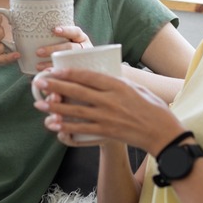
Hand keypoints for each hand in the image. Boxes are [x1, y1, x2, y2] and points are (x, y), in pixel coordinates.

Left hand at [32, 68, 185, 154]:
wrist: (163, 132)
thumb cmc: (153, 107)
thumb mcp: (136, 88)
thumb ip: (117, 82)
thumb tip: (101, 76)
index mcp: (117, 85)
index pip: (88, 76)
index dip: (69, 73)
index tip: (55, 70)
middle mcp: (110, 100)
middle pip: (77, 91)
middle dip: (55, 86)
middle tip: (39, 83)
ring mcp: (107, 117)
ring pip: (75, 110)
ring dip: (55, 107)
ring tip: (39, 104)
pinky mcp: (106, 132)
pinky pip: (82, 129)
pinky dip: (66, 126)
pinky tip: (53, 124)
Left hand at [34, 25, 92, 71]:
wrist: (83, 69)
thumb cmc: (67, 49)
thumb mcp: (67, 40)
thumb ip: (58, 35)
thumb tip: (40, 26)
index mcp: (81, 38)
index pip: (75, 32)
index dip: (66, 30)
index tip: (54, 30)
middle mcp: (84, 48)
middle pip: (69, 47)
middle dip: (53, 49)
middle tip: (38, 52)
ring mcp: (83, 61)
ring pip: (67, 61)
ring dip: (51, 63)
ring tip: (38, 66)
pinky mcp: (78, 72)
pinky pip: (67, 73)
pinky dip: (56, 73)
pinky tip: (46, 73)